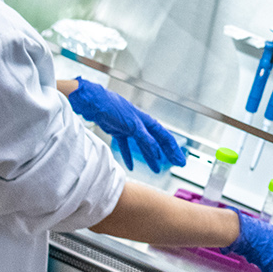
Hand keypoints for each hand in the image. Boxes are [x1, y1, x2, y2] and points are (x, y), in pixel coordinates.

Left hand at [66, 78, 185, 173]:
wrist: (92, 102)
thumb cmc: (112, 108)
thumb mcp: (132, 125)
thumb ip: (144, 137)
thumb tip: (156, 150)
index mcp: (146, 121)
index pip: (164, 137)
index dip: (174, 149)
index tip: (181, 161)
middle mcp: (140, 124)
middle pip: (157, 141)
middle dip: (167, 153)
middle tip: (177, 164)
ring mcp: (129, 127)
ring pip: (143, 145)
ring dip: (150, 157)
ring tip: (156, 169)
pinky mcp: (117, 130)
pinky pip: (126, 146)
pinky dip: (128, 155)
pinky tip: (130, 166)